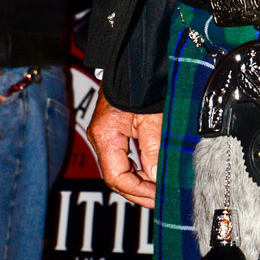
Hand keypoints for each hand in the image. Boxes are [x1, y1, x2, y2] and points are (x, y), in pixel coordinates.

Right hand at [87, 89, 162, 207]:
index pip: (115, 176)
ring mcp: (105, 134)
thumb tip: (155, 177)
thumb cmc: (141, 83)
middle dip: (137, 189)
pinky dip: (137, 167)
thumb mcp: (152, 118)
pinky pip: (122, 156)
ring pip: (119, 168)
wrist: (135, 61)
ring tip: (157, 190)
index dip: (136, 190)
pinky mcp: (114, 130)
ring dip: (138, 180)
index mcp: (105, 135)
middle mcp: (100, 137)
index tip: (155, 196)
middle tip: (158, 198)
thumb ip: (152, 149)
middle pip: (115, 175)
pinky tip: (150, 173)